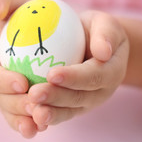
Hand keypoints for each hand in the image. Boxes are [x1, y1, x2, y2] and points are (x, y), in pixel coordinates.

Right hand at [0, 0, 43, 137]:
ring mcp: (6, 89)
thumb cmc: (18, 8)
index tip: (20, 82)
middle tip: (35, 105)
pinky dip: (32, 121)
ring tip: (40, 124)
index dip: (0, 80)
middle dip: (15, 105)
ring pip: (11, 110)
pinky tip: (44, 127)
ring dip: (23, 119)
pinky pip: (23, 113)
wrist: (27, 22)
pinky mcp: (21, 96)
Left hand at [27, 11, 129, 126]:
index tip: (52, 74)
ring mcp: (87, 103)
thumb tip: (104, 52)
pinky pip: (60, 114)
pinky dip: (46, 117)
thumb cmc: (98, 31)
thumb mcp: (106, 25)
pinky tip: (30, 116)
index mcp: (111, 71)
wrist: (98, 47)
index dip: (74, 77)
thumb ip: (107, 35)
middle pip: (79, 98)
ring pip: (68, 111)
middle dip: (56, 97)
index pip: (93, 76)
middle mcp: (101, 92)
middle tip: (34, 94)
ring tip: (33, 112)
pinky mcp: (73, 108)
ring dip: (50, 113)